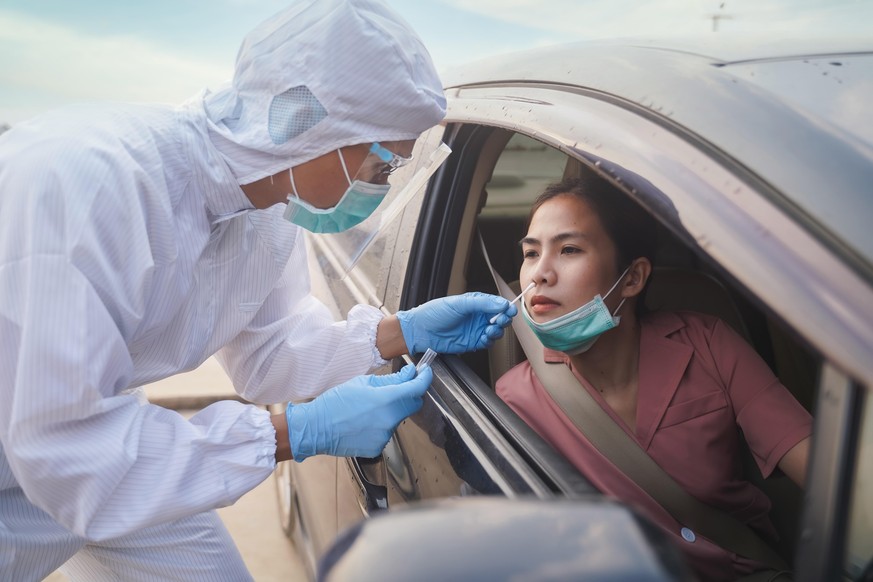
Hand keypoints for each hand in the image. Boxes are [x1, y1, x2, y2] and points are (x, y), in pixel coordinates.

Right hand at [285, 364, 432, 460]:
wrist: (316, 428)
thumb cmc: (335, 403)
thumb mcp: (362, 383)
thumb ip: (390, 380)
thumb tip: (409, 375)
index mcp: (386, 400)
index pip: (417, 389)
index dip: (424, 378)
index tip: (425, 373)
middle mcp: (389, 419)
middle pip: (413, 405)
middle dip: (409, 394)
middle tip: (398, 387)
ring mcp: (385, 436)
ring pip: (399, 418)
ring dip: (392, 410)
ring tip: (369, 408)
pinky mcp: (379, 447)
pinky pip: (387, 432)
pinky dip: (381, 424)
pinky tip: (364, 422)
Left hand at [396, 292, 516, 354]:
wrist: (420, 331)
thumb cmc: (434, 313)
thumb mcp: (459, 303)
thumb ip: (482, 303)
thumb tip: (501, 304)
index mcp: (475, 303)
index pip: (496, 304)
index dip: (505, 307)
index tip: (509, 310)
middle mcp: (477, 316)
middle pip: (499, 318)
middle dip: (503, 319)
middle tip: (500, 320)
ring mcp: (475, 330)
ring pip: (496, 331)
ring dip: (497, 331)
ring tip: (489, 329)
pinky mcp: (472, 343)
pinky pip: (487, 343)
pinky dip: (489, 341)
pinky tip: (484, 338)